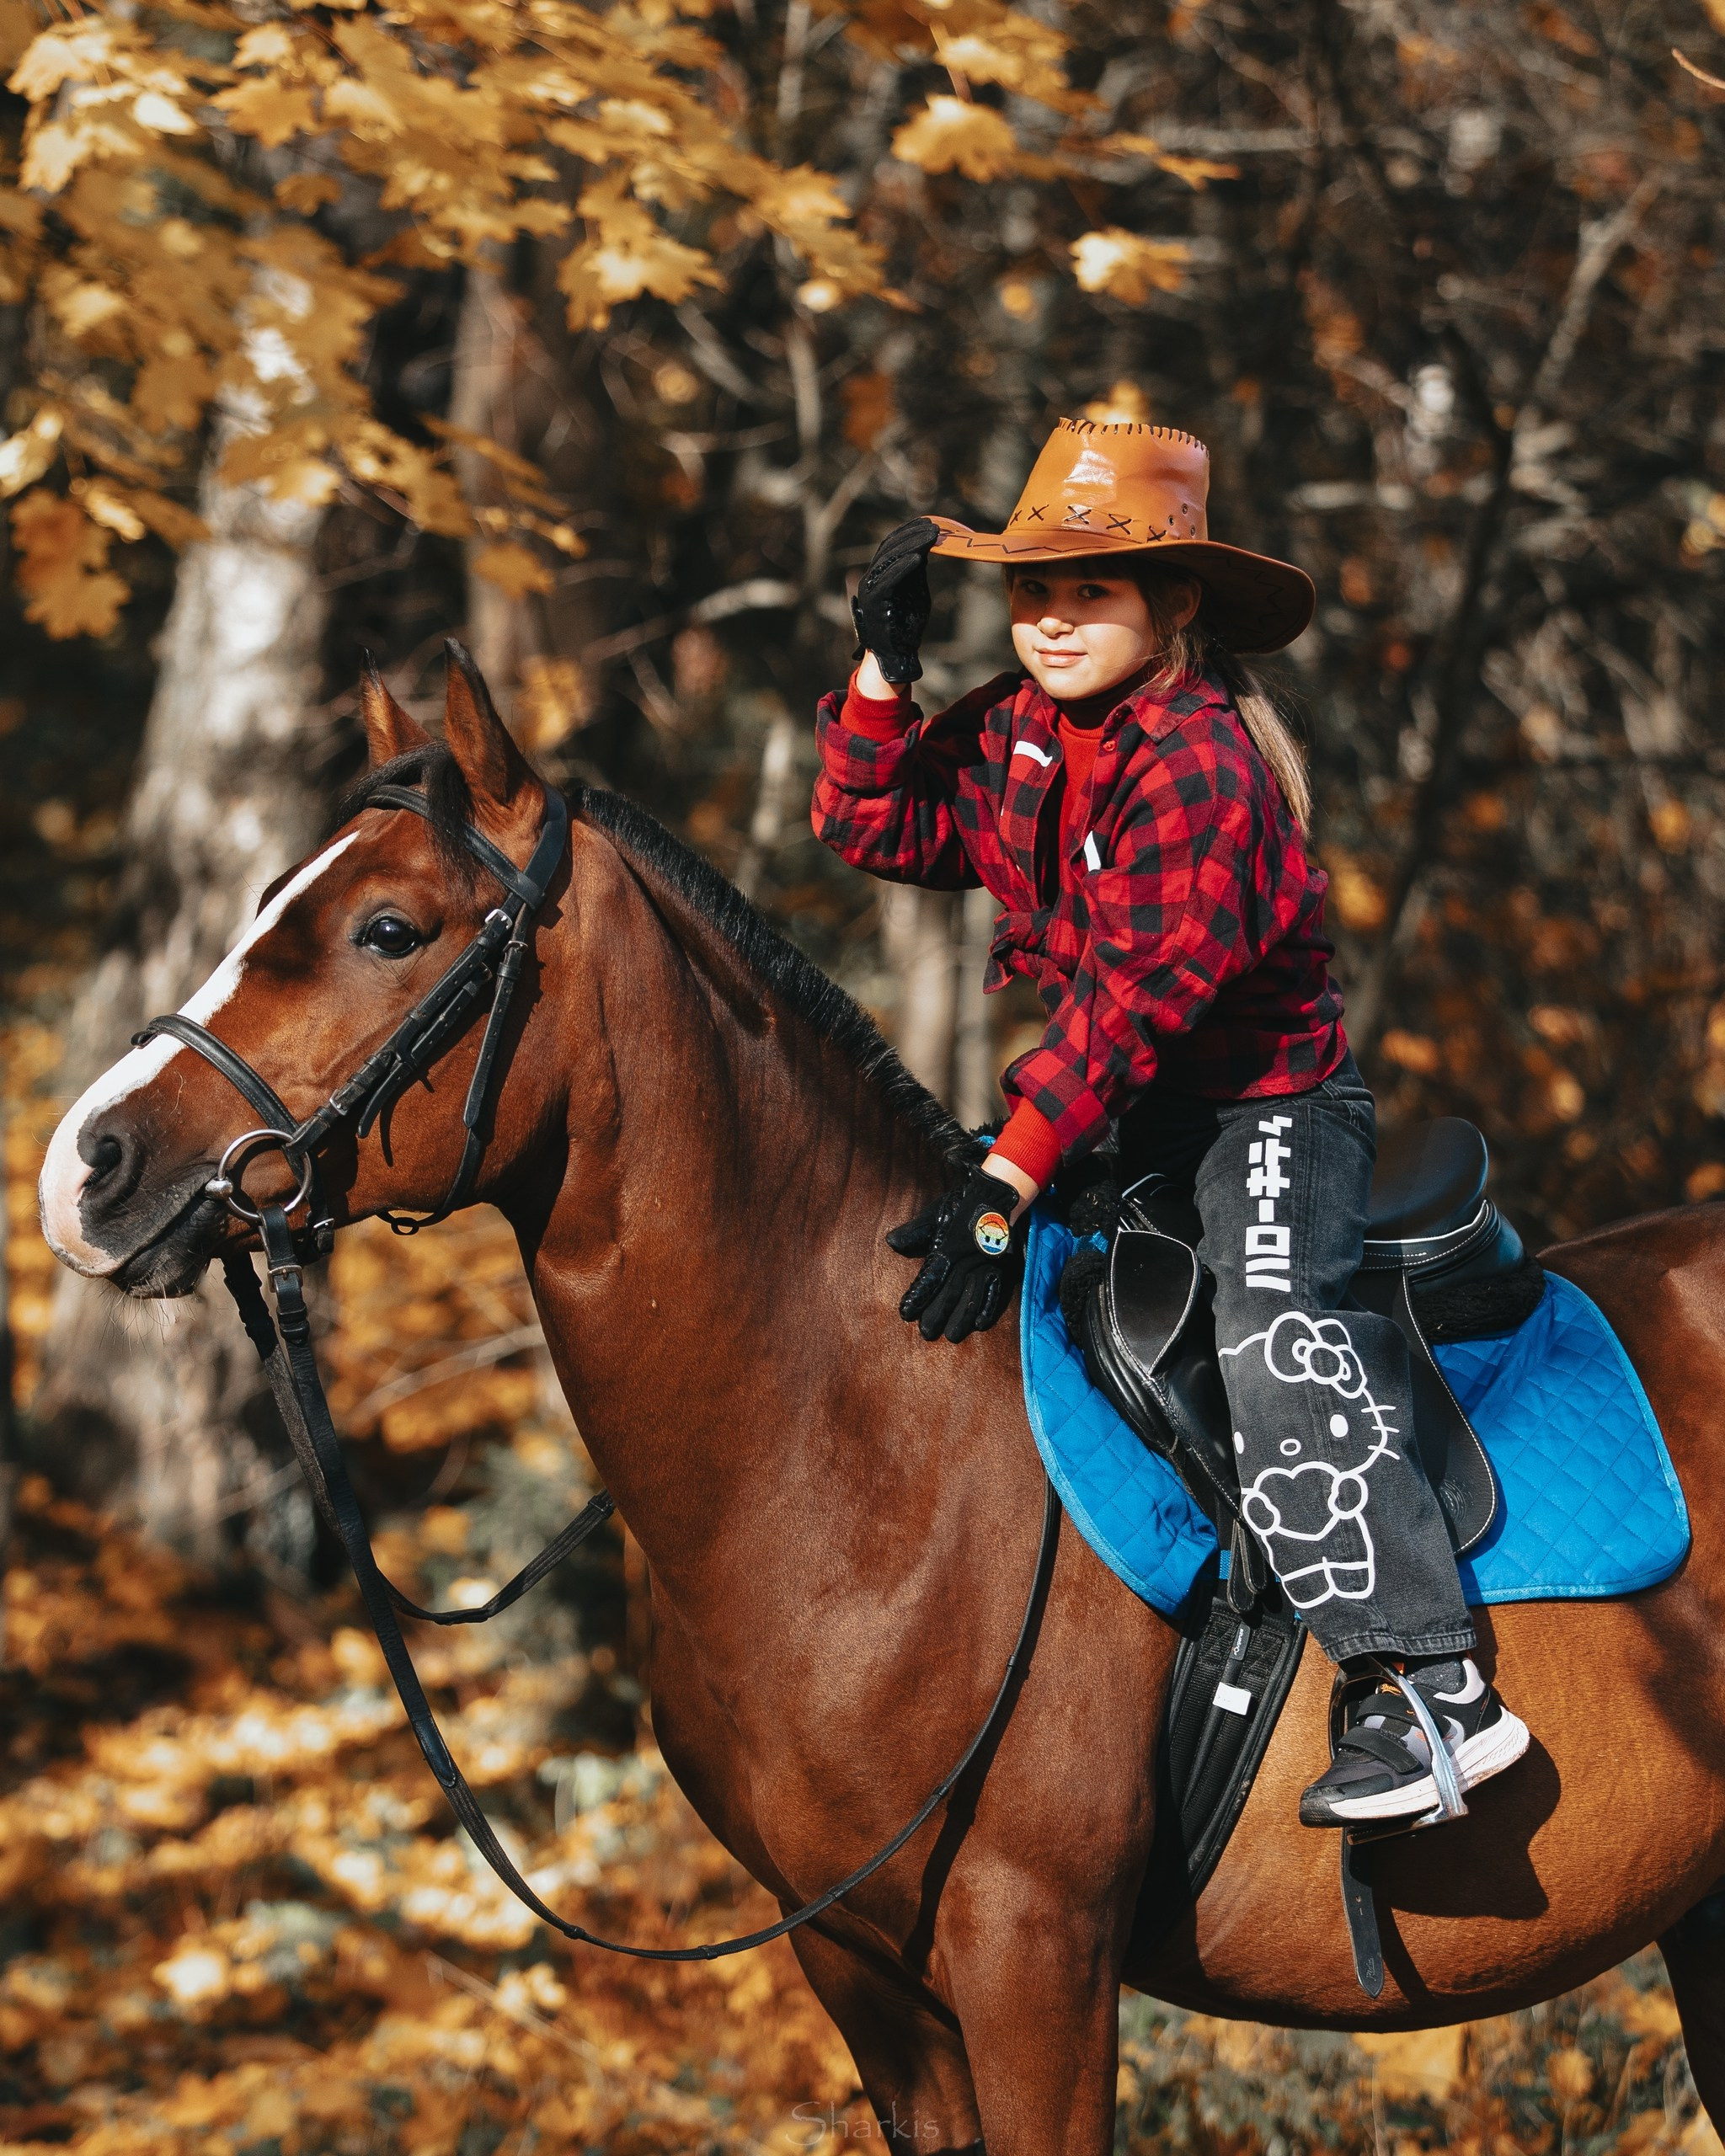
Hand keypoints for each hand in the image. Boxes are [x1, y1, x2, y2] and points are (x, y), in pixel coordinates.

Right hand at [851, 518, 936, 685]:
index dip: (909, 531)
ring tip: (931, 536)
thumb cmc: (907, 626)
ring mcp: (870, 589)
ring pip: (889, 559)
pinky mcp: (874, 602)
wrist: (896, 655)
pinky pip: (888, 580)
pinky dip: (902, 568)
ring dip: (912, 545)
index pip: (893, 545)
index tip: (929, 522)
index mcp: (882, 574)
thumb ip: (917, 572)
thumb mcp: (916, 591)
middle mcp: (873, 577)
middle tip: (935, 527)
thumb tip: (925, 548)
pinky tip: (918, 558)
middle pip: (891, 547)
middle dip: (913, 535)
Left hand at [886, 1165, 1027, 1342]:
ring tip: (952, 1336)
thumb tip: (892, 1242)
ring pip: (972, 1296)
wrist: (997, 1195)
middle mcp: (967, 1259)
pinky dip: (988, 1308)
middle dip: (938, 1314)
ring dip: (962, 1317)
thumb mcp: (935, 1214)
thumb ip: (915, 1231)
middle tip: (927, 1334)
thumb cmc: (961, 1206)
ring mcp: (986, 1265)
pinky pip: (996, 1291)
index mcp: (948, 1247)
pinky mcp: (1001, 1267)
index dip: (918, 1297)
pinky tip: (980, 1325)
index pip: (930, 1278)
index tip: (906, 1314)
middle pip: (950, 1292)